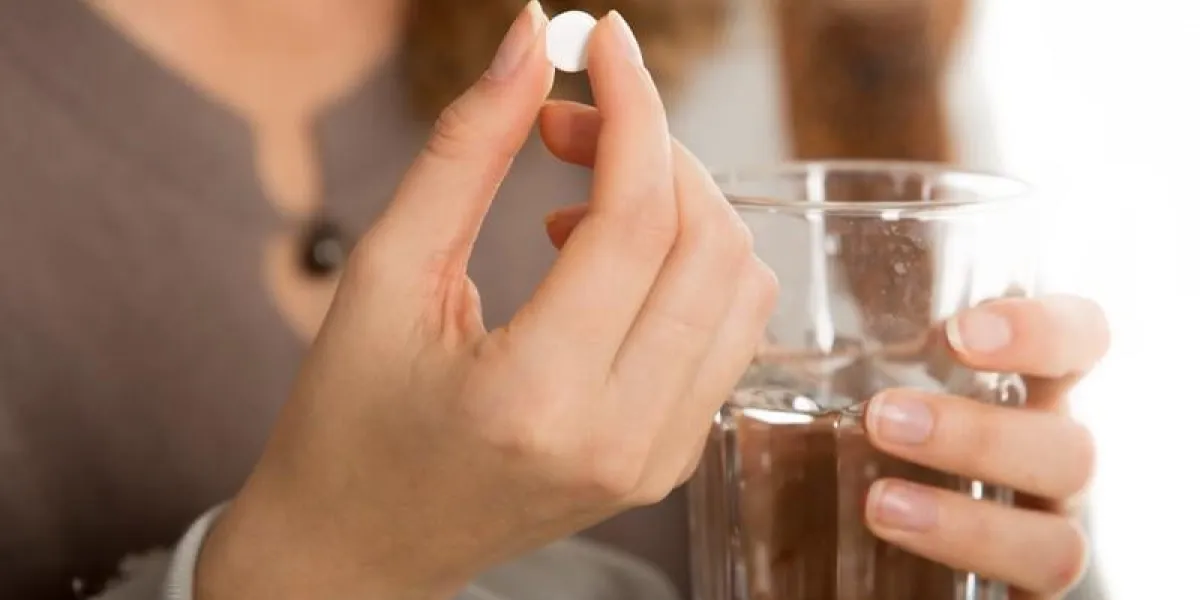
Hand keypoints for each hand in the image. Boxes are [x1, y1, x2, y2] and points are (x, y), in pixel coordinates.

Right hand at [196, 6, 776, 599]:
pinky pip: (724, 333)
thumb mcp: (385, 276)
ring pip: (737, 285)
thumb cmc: (348, 418)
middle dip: (654, 147)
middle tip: (568, 120)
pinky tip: (601, 261)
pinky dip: (682, 267)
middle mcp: (618, 439)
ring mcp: (656, 460)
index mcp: (534, 397)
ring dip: (676, 205)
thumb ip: (463, 151)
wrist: (359, 547)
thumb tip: (529, 39)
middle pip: (707, 244)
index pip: (636, 220)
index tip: (604, 40)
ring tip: (576, 197)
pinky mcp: (668, 463)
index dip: (633, 109)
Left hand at [862, 295, 1108, 598]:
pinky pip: (1030, 594)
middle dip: (978, 436)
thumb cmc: (862, 428)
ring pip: (1056, 538)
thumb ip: (833, 348)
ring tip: (878, 504)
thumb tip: (748, 302)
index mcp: (1026, 386)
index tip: (960, 332)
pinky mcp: (1020, 593)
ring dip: (967, 522)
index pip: (1080, 340)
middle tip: (881, 419)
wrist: (858, 540)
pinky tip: (893, 548)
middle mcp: (1049, 456)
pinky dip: (967, 573)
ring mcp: (1042, 530)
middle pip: (1070, 447)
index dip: (1042, 331)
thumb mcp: (853, 379)